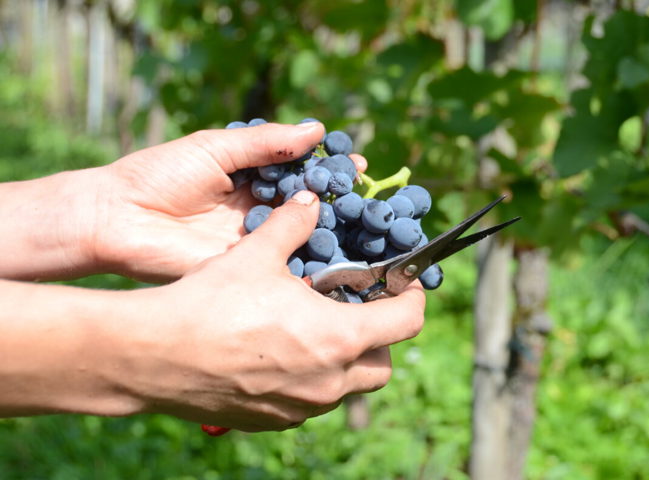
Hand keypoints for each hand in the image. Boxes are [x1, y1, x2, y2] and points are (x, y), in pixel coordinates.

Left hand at [90, 122, 366, 281]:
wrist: (120, 219)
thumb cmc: (161, 175)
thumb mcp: (217, 147)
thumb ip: (266, 141)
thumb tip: (317, 129)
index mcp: (252, 176)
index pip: (301, 171)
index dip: (330, 168)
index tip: (359, 165)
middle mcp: (260, 208)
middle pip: (309, 204)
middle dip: (340, 202)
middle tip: (369, 199)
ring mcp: (255, 239)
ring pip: (303, 234)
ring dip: (332, 231)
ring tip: (364, 228)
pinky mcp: (247, 267)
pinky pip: (285, 264)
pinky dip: (311, 263)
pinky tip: (341, 260)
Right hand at [127, 191, 423, 430]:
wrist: (153, 356)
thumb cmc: (210, 303)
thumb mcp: (257, 254)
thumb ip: (292, 225)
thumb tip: (310, 202)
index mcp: (338, 337)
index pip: (406, 322)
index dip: (411, 298)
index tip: (402, 285)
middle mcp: (329, 381)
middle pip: (382, 364)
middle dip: (379, 336)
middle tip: (357, 308)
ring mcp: (302, 406)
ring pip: (347, 387)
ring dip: (345, 360)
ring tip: (317, 329)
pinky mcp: (273, 421)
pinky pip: (310, 402)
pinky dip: (310, 379)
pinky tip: (281, 353)